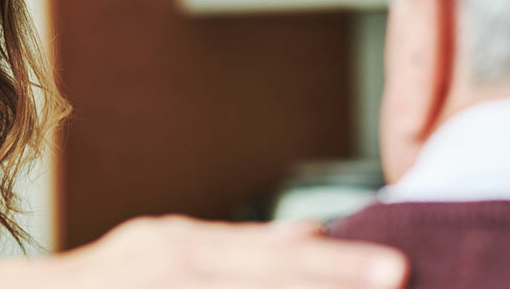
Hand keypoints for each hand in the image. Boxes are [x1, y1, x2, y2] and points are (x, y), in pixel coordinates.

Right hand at [0, 215, 407, 288]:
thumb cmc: (111, 281)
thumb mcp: (170, 248)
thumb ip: (237, 246)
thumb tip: (308, 226)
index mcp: (181, 246)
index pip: (273, 255)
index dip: (336, 263)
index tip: (394, 268)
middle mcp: (173, 264)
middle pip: (271, 275)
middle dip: (336, 279)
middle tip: (398, 277)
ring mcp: (162, 287)